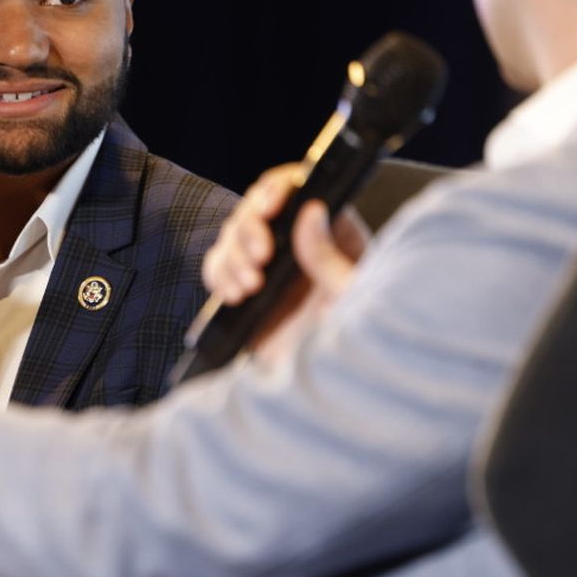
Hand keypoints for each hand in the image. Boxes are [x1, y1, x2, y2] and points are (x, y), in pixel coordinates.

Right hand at [202, 163, 370, 359]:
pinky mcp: (246, 290)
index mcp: (332, 232)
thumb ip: (328, 256)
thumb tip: (310, 211)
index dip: (278, 188)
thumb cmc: (357, 343)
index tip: (270, 205)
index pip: (298, 189)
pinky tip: (234, 295)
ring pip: (232, 236)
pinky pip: (219, 268)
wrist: (331, 388)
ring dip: (232, 256)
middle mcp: (297, 243)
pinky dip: (218, 276)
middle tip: (260, 258)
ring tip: (249, 286)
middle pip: (256, 208)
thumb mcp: (350, 297)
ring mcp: (269, 266)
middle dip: (249, 229)